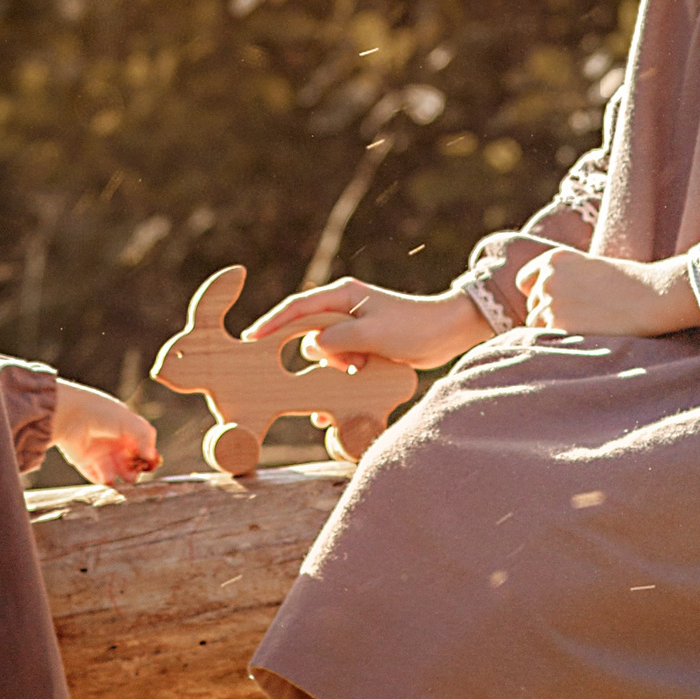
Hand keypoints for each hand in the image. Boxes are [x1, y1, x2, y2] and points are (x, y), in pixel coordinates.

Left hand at [52, 379, 160, 488]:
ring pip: (117, 474)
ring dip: (123, 479)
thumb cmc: (101, 412)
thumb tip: (152, 456)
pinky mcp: (86, 463)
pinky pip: (98, 478)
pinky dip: (105, 483)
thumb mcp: (129, 420)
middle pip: (131, 464)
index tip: (151, 462)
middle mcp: (114, 443)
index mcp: (127, 430)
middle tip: (135, 469)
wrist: (70, 414)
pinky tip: (109, 480)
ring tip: (125, 477)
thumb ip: (144, 437)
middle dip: (136, 469)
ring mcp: (100, 454)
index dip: (149, 457)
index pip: (143, 448)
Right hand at [240, 280, 488, 371]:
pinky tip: (337, 403)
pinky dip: (339, 381)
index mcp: (342, 296)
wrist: (448, 333)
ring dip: (334, 372)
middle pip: (309, 335)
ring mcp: (352, 330)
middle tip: (338, 368)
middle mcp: (343, 310)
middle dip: (318, 357)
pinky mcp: (362, 348)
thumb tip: (311, 346)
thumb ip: (339, 339)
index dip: (272, 323)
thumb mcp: (373, 333)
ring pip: (324, 355)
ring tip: (357, 375)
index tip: (251, 340)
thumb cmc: (413, 325)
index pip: (297, 308)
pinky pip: (339, 366)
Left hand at [515, 249, 699, 338]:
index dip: (539, 295)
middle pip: (532, 307)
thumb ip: (565, 280)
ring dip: (554, 330)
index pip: (525, 281)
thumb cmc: (631, 285)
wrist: (652, 297)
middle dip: (549, 315)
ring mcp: (550, 302)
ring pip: (536, 326)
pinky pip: (546, 340)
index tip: (556, 304)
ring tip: (585, 328)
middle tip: (581, 319)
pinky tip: (583, 337)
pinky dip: (561, 342)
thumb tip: (543, 303)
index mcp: (554, 259)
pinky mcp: (558, 325)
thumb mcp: (592, 268)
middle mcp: (547, 277)